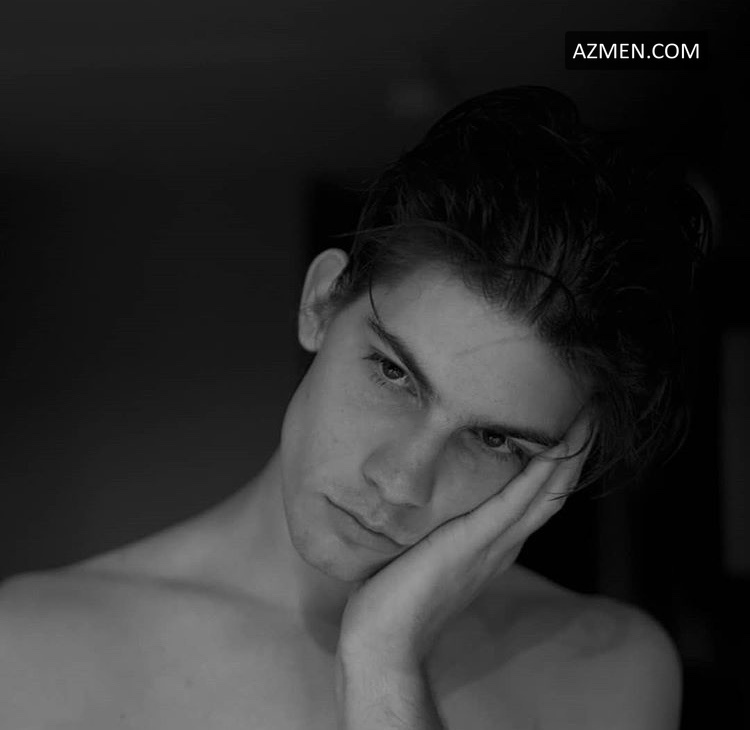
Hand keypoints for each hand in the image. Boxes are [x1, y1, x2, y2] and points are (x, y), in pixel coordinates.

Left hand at [337, 407, 594, 671]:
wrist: (384, 639)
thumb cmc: (394, 596)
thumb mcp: (427, 551)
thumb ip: (440, 528)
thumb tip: (427, 498)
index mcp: (495, 545)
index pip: (537, 498)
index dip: (557, 464)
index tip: (567, 427)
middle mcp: (504, 544)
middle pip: (553, 492)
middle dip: (574, 452)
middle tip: (592, 410)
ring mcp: (492, 545)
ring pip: (544, 494)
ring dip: (568, 455)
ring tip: (585, 417)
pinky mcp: (472, 542)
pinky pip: (513, 503)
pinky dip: (538, 475)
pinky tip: (554, 447)